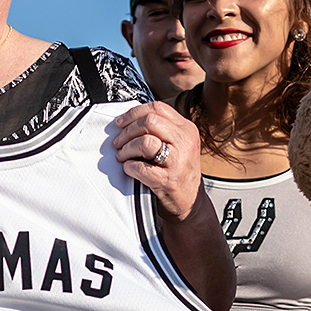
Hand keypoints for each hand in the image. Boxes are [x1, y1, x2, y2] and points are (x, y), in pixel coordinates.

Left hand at [110, 101, 201, 218]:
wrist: (191, 202)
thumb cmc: (179, 172)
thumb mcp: (179, 144)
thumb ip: (161, 129)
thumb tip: (130, 119)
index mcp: (186, 129)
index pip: (157, 108)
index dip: (134, 113)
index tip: (121, 122)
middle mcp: (185, 142)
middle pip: (149, 121)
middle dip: (127, 131)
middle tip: (119, 142)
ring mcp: (178, 161)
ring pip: (145, 142)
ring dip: (127, 149)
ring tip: (123, 156)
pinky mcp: (168, 180)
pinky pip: (140, 167)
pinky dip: (129, 167)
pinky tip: (130, 169)